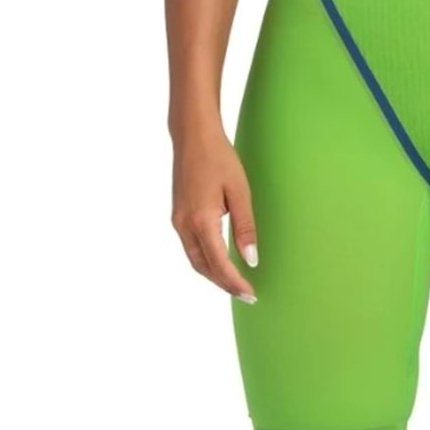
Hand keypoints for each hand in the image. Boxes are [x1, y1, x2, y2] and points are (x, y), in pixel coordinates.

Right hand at [170, 114, 259, 302]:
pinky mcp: (178, 215)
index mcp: (201, 220)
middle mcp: (184, 225)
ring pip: (195, 260)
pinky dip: (206, 260)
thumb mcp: (239, 191)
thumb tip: (251, 259)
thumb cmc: (219, 158)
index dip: (234, 282)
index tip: (250, 294)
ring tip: (235, 282)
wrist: (193, 136)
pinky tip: (220, 260)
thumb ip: (245, 227)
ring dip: (214, 274)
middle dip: (224, 284)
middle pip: (203, 268)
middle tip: (246, 294)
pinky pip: (191, 247)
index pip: (219, 264)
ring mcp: (178, 221)